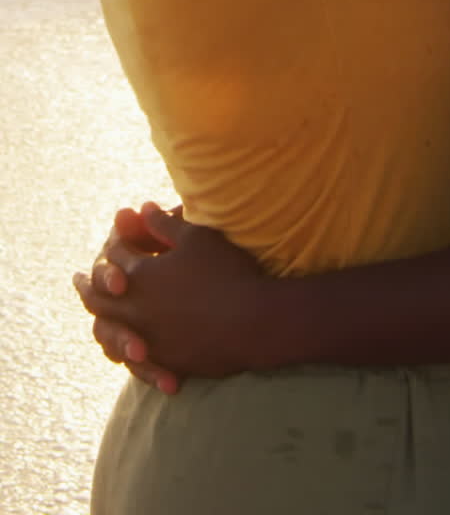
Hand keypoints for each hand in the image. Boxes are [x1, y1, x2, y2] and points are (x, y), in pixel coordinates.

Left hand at [74, 203, 264, 389]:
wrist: (253, 321)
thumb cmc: (227, 272)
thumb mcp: (195, 237)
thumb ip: (164, 224)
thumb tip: (142, 208)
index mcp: (141, 275)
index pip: (115, 257)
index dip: (113, 246)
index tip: (111, 241)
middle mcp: (136, 308)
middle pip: (99, 298)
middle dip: (88, 286)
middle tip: (77, 281)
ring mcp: (148, 338)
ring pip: (110, 333)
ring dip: (100, 322)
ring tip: (96, 320)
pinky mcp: (165, 360)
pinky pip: (134, 361)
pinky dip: (125, 353)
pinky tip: (127, 351)